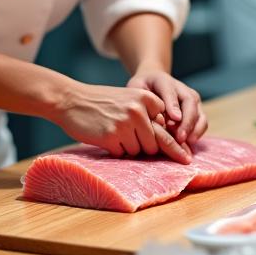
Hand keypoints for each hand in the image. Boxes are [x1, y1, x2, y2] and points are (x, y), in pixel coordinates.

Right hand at [52, 81, 191, 163]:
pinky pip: (123, 154)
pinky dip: (116, 150)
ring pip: (139, 151)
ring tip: (114, 133)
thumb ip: (149, 113)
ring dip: (129, 148)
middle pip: (156, 143)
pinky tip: (105, 137)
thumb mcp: (129, 98)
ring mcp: (125, 124)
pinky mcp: (111, 137)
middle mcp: (139, 110)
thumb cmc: (102, 102)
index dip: (165, 139)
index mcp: (147, 98)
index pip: (167, 128)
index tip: (184, 156)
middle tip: (135, 144)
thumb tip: (170, 140)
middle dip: (147, 147)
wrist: (70, 99)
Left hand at [128, 66, 207, 146]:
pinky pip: (202, 123)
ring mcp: (193, 102)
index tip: (174, 119)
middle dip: (187, 122)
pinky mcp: (197, 112)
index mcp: (166, 82)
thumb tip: (167, 117)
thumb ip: (147, 99)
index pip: (171, 92)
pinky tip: (188, 144)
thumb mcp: (138, 89)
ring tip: (186, 142)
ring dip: (195, 130)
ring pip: (200, 114)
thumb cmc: (141, 89)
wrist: (152, 83)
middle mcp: (184, 91)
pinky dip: (197, 134)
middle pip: (191, 104)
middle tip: (180, 138)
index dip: (173, 106)